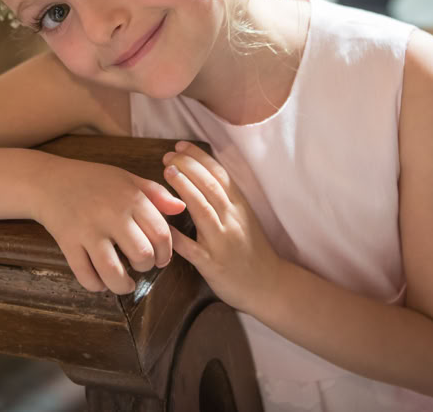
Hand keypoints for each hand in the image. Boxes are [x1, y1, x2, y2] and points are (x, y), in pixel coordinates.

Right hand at [34, 159, 185, 294]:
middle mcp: (111, 214)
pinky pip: (85, 275)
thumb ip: (155, 193)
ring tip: (126, 282)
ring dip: (123, 284)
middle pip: (141, 255)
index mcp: (130, 198)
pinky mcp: (68, 243)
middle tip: (141, 265)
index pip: (161, 234)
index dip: (165, 252)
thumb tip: (181, 208)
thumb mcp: (126, 178)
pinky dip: (97, 286)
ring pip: (113, 271)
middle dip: (146, 267)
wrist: (49, 180)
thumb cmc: (93, 179)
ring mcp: (88, 230)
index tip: (160, 258)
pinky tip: (102, 283)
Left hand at [162, 141, 282, 311]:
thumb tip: (202, 172)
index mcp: (240, 207)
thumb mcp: (244, 217)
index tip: (181, 146)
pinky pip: (192, 249)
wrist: (269, 285)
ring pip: (203, 210)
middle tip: (169, 156)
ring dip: (185, 189)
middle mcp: (232, 220)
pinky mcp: (213, 264)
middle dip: (188, 167)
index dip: (200, 158)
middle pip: (210, 187)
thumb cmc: (251, 249)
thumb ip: (226, 197)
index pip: (219, 175)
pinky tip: (163, 224)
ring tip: (168, 172)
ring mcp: (223, 242)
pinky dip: (178, 237)